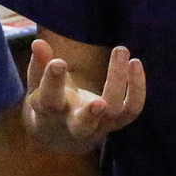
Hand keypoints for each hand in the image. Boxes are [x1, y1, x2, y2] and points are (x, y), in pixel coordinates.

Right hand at [21, 39, 144, 152]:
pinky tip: (135, 62)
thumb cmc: (49, 101)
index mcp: (50, 114)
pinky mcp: (117, 121)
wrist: (63, 133)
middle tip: (99, 102)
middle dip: (90, 114)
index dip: (53, 82)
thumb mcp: (39, 85)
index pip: (49, 100)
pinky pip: (132, 109)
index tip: (59, 62)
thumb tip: (38, 43)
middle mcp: (75, 124)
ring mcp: (99, 125)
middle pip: (83, 124)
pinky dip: (137, 88)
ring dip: (118, 81)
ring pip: (113, 111)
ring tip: (120, 50)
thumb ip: (39, 66)